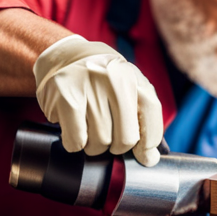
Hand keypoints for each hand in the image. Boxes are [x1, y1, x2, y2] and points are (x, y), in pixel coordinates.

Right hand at [33, 35, 162, 165]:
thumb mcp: (132, 92)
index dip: (149, 142)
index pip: (151, 116)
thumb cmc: (106, 83)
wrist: (67, 57)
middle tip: (110, 135)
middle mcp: (115, 80)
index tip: (144, 154)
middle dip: (118, 147)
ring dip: (95, 146)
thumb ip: (145, 122)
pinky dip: (76, 144)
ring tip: (91, 128)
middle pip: (125, 139)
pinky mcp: (65, 97)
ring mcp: (89, 87)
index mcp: (135, 79)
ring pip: (100, 143)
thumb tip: (149, 159)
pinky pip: (76, 142)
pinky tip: (76, 129)